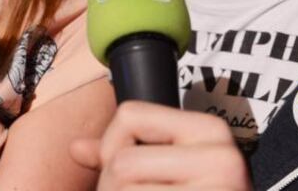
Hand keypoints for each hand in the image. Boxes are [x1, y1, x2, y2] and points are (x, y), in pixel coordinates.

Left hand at [70, 100, 251, 190]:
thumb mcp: (166, 171)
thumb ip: (123, 155)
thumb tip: (75, 147)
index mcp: (211, 130)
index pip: (129, 114)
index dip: (113, 145)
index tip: (130, 172)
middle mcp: (222, 156)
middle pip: (121, 161)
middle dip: (113, 188)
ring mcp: (217, 188)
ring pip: (122, 190)